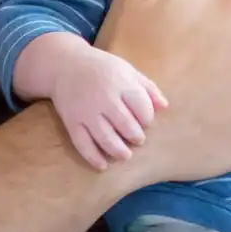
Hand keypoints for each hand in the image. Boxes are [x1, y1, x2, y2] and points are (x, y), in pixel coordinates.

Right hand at [14, 34, 167, 171]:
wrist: (65, 66)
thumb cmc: (103, 69)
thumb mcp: (128, 71)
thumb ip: (148, 89)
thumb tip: (165, 108)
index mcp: (122, 84)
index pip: (142, 108)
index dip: (147, 119)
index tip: (145, 122)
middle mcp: (105, 99)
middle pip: (126, 125)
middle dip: (136, 137)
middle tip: (137, 140)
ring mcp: (87, 112)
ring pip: (105, 138)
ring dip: (119, 151)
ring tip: (126, 154)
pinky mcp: (72, 122)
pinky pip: (82, 144)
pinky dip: (93, 157)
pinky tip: (102, 165)